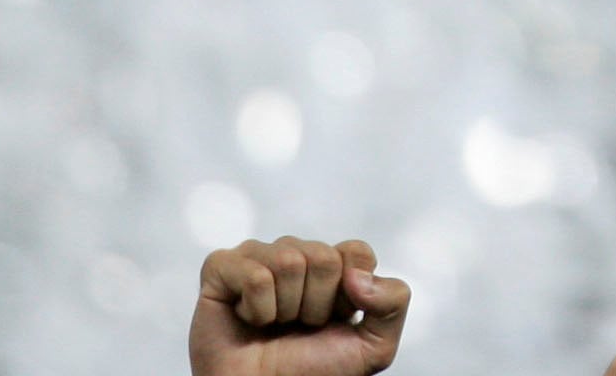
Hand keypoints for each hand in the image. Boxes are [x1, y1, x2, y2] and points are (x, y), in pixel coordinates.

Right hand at [191, 238, 411, 375]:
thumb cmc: (313, 371)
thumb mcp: (374, 346)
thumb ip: (393, 302)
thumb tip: (358, 276)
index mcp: (332, 265)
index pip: (356, 251)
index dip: (349, 295)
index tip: (334, 320)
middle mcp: (296, 254)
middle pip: (323, 257)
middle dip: (315, 304)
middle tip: (298, 327)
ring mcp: (257, 256)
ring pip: (288, 261)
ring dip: (286, 308)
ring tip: (273, 325)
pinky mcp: (222, 267)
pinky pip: (254, 275)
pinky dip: (257, 309)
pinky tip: (248, 320)